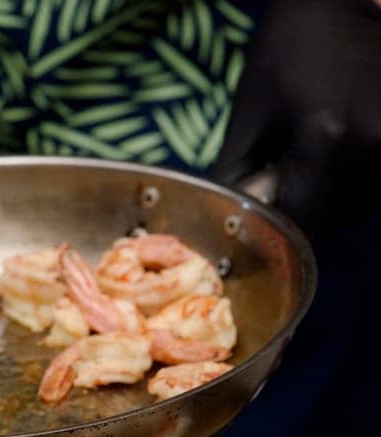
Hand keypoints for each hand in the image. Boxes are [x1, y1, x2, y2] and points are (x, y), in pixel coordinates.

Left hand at [211, 0, 380, 234]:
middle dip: (304, 211)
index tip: (259, 232)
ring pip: (359, 203)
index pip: (300, 225)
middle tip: (284, 183)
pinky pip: (377, 182)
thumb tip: (223, 224)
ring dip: (331, 196)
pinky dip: (356, 177)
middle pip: (334, 218)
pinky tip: (340, 144)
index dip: (275, 236)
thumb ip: (238, 176)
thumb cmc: (293, 48)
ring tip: (315, 153)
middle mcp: (376, 147)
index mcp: (329, 142)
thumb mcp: (253, 113)